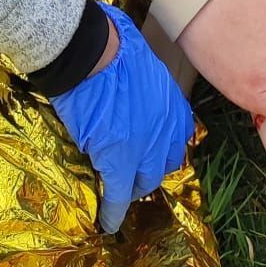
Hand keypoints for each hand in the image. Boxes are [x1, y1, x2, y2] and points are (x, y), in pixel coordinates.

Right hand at [48, 3, 194, 232]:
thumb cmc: (109, 45)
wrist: (89, 51)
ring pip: (143, 181)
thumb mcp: (140, 60)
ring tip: (120, 195)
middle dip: (149, 171)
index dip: (160, 148)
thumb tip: (132, 81)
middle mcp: (166, 129)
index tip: (149, 152)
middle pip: (163, 163)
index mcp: (172, 103)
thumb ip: (144, 82)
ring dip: (132, 189)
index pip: (176, 138)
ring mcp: (144, 148)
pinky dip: (114, 211)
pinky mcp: (119, 162)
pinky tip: (108, 222)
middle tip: (133, 175)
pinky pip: (119, 195)